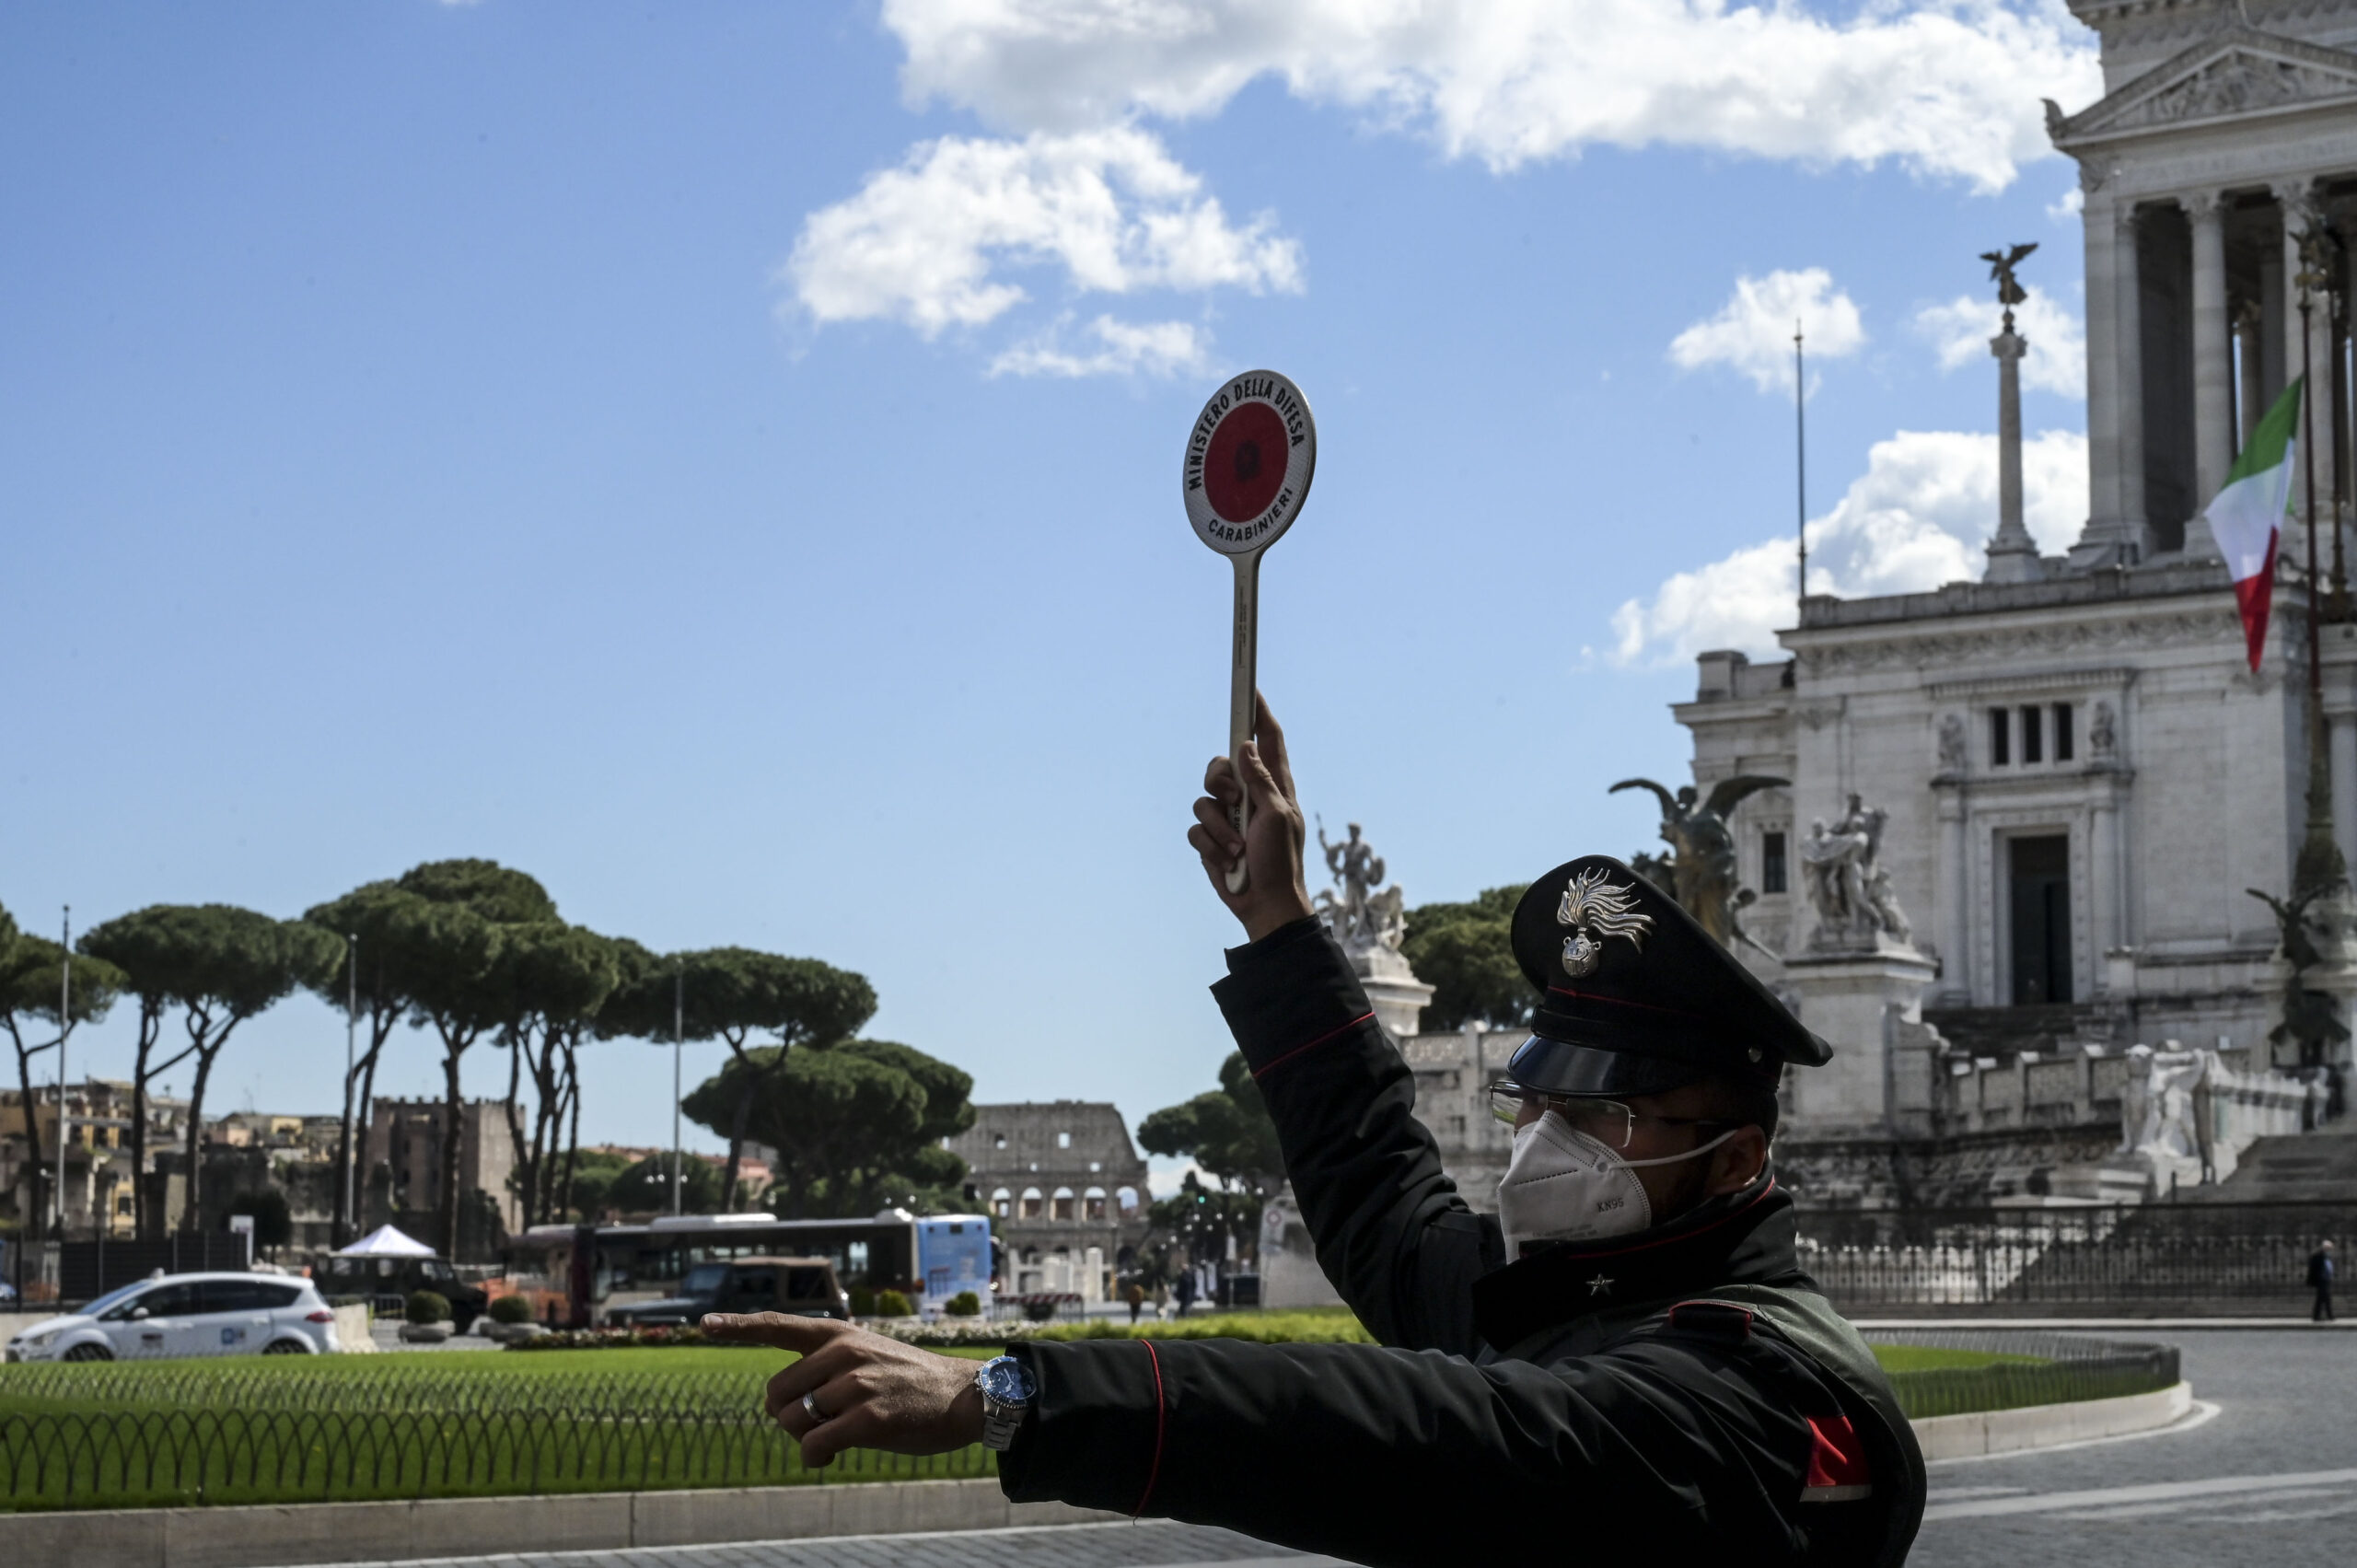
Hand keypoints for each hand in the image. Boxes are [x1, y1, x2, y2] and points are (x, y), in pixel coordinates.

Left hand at [700, 1312, 983, 1466]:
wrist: (962, 1396)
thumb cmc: (907, 1382)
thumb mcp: (866, 1356)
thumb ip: (824, 1369)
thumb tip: (779, 1407)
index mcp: (838, 1335)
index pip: (778, 1326)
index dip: (738, 1325)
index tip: (703, 1323)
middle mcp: (843, 1352)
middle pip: (776, 1394)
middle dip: (787, 1417)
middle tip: (818, 1423)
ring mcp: (857, 1384)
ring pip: (793, 1421)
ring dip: (804, 1440)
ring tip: (831, 1438)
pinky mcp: (869, 1418)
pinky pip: (814, 1445)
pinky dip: (814, 1458)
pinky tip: (829, 1457)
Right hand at [1187, 691, 1313, 941]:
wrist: (1264, 904)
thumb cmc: (1281, 861)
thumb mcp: (1277, 817)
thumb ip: (1261, 781)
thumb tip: (1246, 746)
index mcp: (1274, 785)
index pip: (1267, 739)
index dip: (1258, 713)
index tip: (1250, 688)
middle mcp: (1249, 795)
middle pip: (1220, 764)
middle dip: (1220, 781)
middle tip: (1234, 801)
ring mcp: (1228, 817)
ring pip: (1202, 798)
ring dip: (1218, 827)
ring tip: (1237, 847)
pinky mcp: (1210, 838)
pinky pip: (1195, 828)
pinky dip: (1209, 845)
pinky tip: (1226, 859)